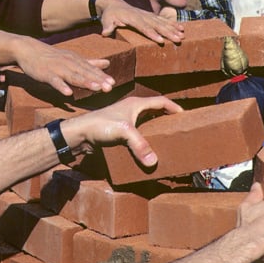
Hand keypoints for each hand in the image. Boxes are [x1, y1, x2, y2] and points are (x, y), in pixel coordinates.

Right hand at [13, 37, 113, 95]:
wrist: (28, 49)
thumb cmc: (52, 56)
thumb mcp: (72, 58)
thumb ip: (90, 62)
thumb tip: (107, 63)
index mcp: (76, 60)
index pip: (91, 69)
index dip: (102, 76)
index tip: (113, 83)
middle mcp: (69, 63)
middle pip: (85, 73)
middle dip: (97, 80)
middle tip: (109, 87)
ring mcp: (57, 68)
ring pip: (73, 76)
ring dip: (84, 82)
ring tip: (95, 88)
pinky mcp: (46, 74)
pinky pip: (55, 81)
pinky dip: (61, 86)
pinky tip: (68, 93)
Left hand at [60, 96, 181, 164]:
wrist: (79, 133)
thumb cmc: (100, 124)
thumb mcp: (124, 132)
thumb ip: (140, 145)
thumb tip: (153, 161)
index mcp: (136, 103)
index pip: (160, 101)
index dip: (173, 107)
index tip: (184, 115)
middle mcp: (131, 109)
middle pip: (154, 111)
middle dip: (165, 118)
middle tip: (176, 128)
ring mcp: (124, 120)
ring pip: (145, 123)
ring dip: (154, 129)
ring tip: (164, 139)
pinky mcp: (118, 131)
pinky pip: (136, 134)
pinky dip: (143, 139)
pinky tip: (146, 149)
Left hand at [97, 0, 184, 43]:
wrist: (114, 4)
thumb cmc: (109, 15)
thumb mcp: (106, 20)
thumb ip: (107, 26)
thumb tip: (105, 33)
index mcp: (132, 17)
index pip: (143, 26)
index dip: (152, 33)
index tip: (161, 40)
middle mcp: (142, 15)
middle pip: (157, 24)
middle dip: (168, 32)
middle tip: (178, 39)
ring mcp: (148, 15)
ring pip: (162, 22)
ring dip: (173, 29)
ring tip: (182, 35)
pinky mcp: (151, 16)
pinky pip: (163, 20)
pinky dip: (172, 24)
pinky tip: (181, 28)